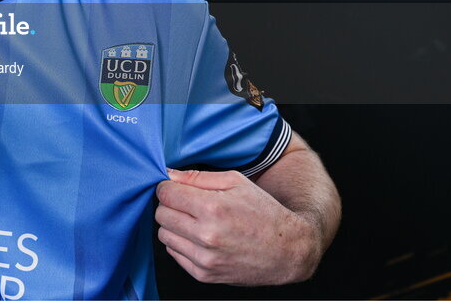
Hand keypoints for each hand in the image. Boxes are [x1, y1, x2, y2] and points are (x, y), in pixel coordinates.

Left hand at [155, 168, 318, 284]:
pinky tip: (200, 238)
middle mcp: (206, 235)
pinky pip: (174, 253)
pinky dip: (181, 244)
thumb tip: (167, 175)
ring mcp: (205, 258)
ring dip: (174, 225)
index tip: (176, 189)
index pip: (165, 193)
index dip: (168, 188)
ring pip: (164, 234)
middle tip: (188, 204)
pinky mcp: (204, 275)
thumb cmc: (263, 211)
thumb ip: (197, 177)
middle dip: (170, 205)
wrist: (288, 250)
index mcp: (213, 208)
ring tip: (195, 221)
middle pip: (161, 214)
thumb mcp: (235, 182)